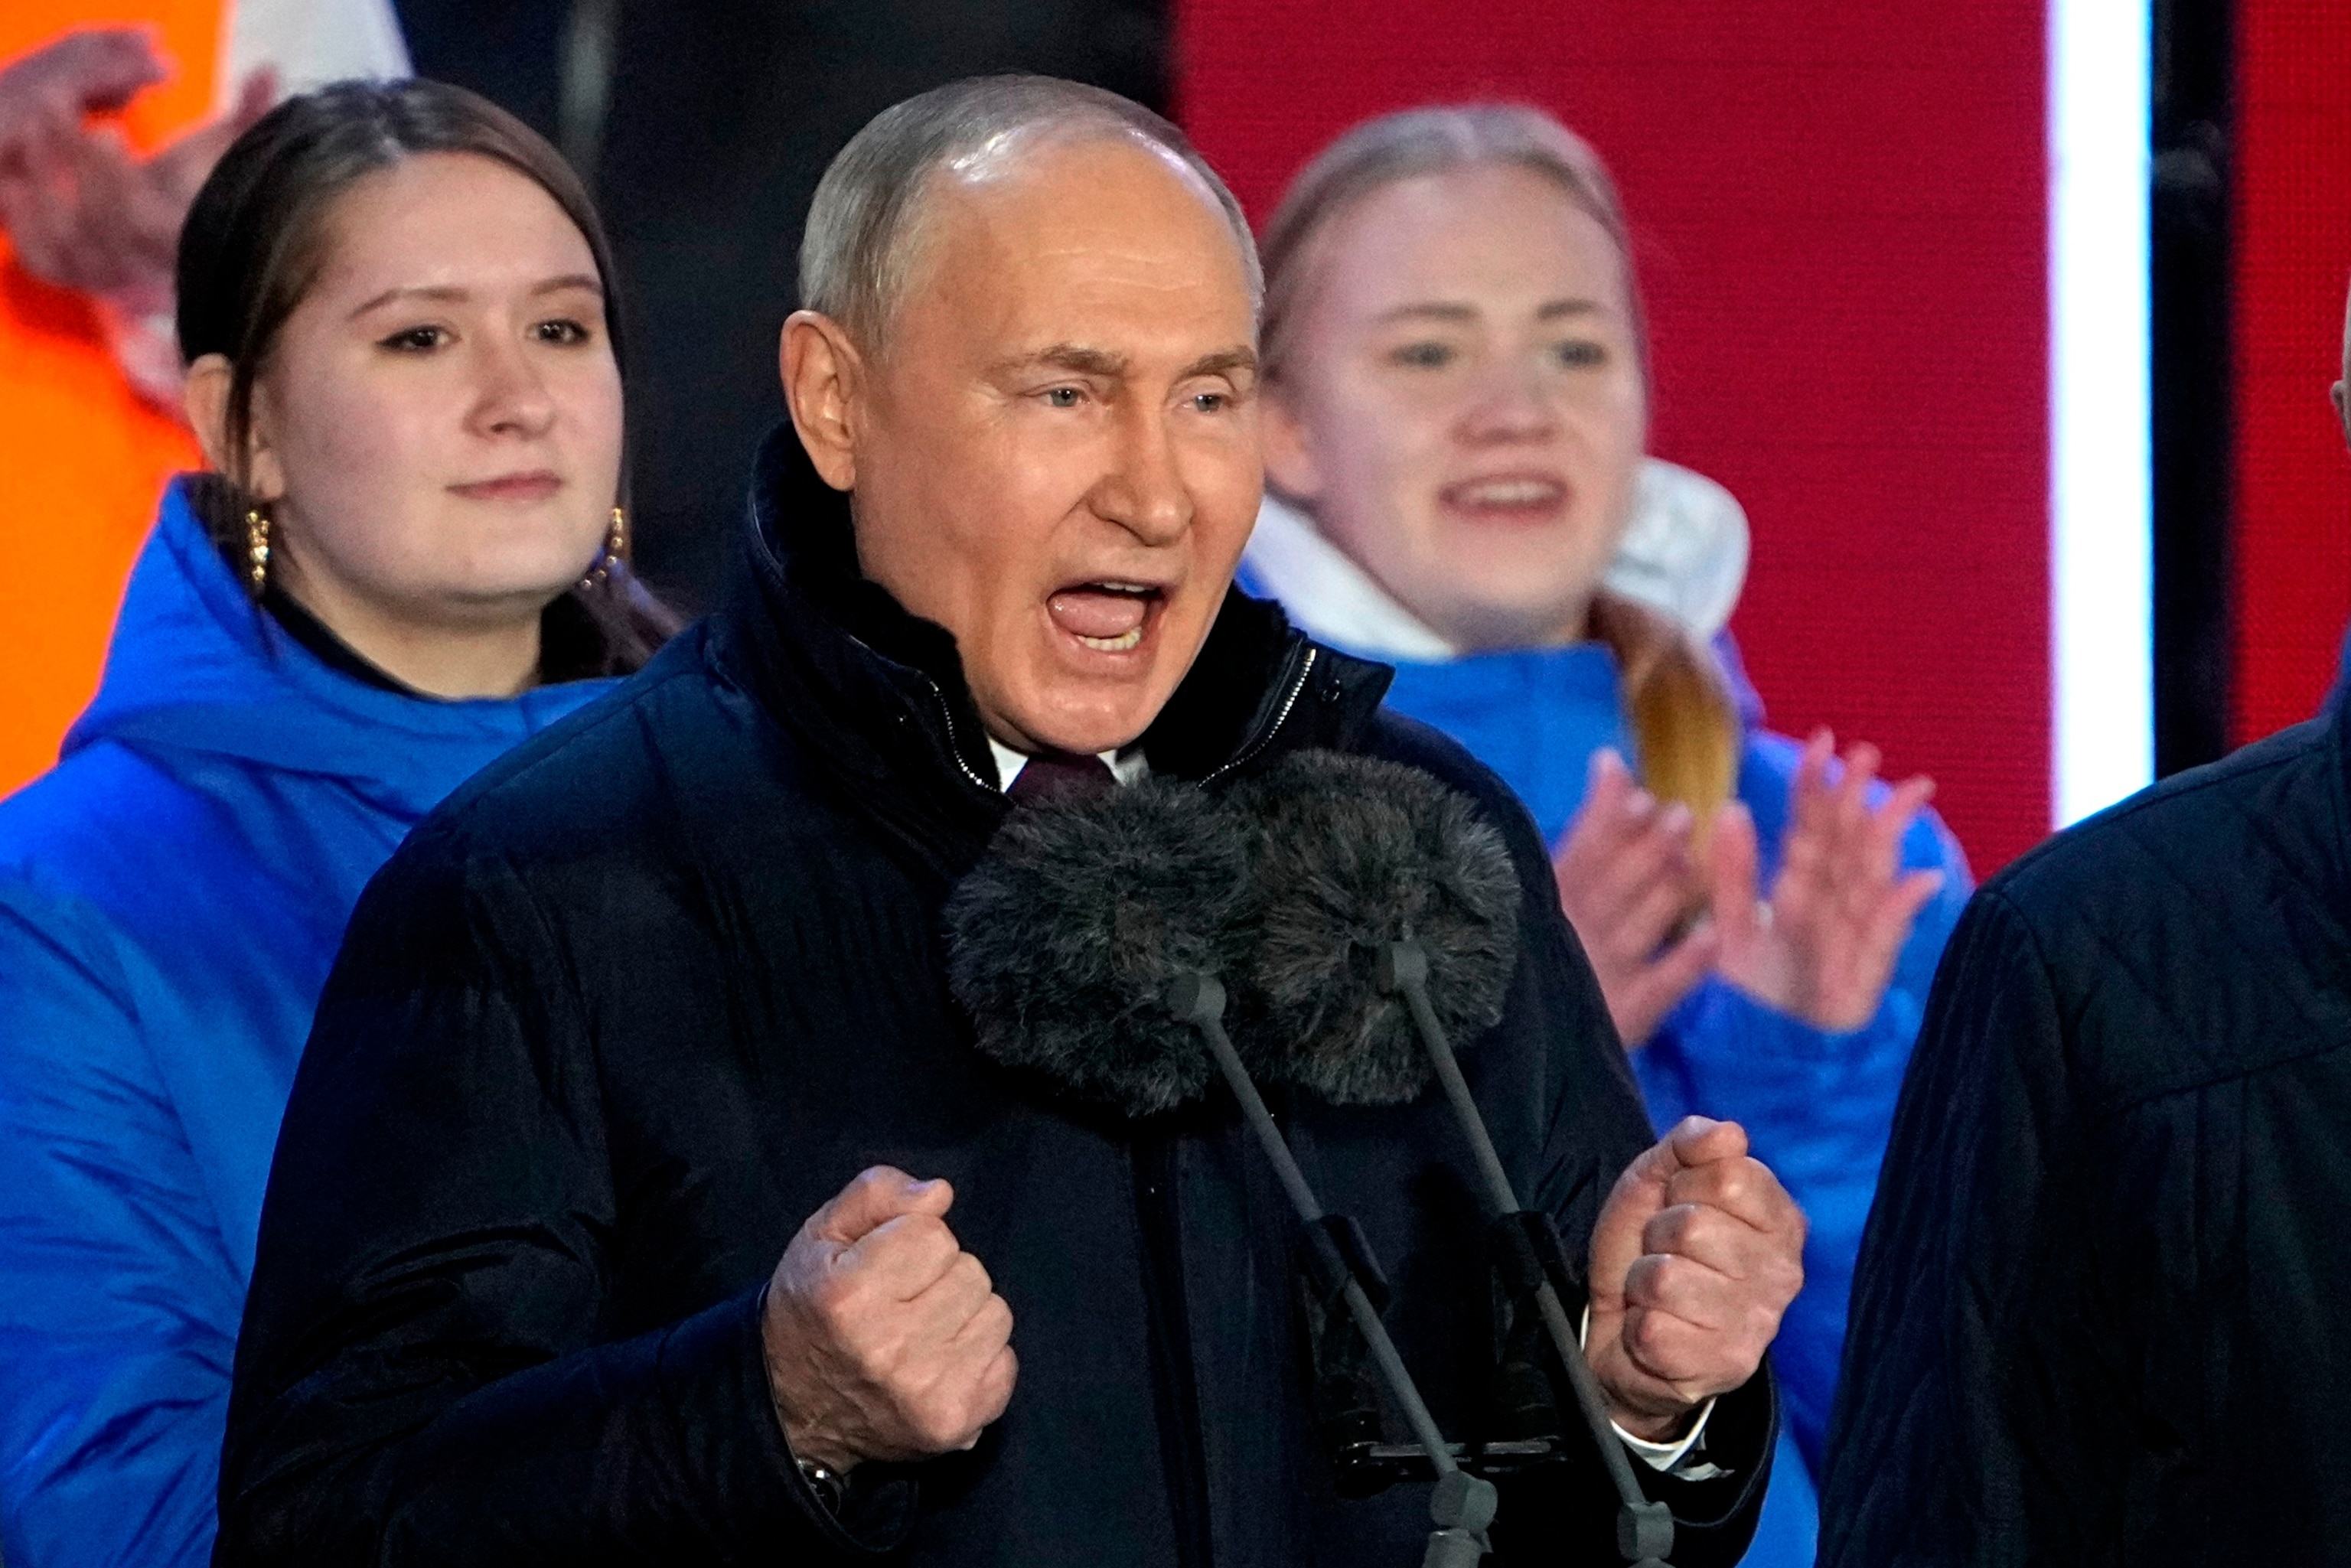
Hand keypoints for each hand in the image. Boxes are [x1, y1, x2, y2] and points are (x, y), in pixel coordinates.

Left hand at [0, 31, 273, 403]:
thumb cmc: (208, 188)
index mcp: (188, 241)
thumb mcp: (230, 151)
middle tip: (59, 112)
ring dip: (46, 184)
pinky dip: (28, 228)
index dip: (115, 177)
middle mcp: (152, 269)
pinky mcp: (84, 278)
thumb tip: (269, 69)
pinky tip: (20, 185)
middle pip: (102, 227)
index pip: (142, 220)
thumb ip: (250, 116)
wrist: (193, 238)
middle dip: (80, 167)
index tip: (107, 130)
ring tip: (36, 133)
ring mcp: (115, 278)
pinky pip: (46, 263)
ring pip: (68, 243)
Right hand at [761, 1166, 1016, 1472]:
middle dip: (942, 1278)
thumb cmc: (813, 1311)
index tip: (883, 1267)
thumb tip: (940, 1194)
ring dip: (965, 1316)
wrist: (794, 1410)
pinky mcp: (954, 1424)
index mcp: (850, 1296)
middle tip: (902, 1303)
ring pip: (996, 1314)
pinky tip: (939, 1364)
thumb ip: (877, 1195)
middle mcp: (889, 1349)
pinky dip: (980, 1358)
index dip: (911, 1241)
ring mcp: (926, 1393)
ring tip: (921, 1333)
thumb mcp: (822, 1236)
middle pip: (971, 1273)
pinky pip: (1006, 1362)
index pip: (934, 1234)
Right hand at [1552, 748, 1720, 1046]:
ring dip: (1668, 890)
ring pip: (1640, 924)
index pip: (1582, 854)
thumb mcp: (1568, 880)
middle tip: (1679, 818)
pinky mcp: (1628, 1014)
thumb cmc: (1565, 941)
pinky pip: (1661, 986)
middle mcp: (1574, 932)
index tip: (1642, 802)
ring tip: (1692, 861)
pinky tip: (1710, 937)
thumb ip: (1593, 823)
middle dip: (1646, 849)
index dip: (1612, 826)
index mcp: (1554, 897)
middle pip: (1615, 884)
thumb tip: (1609, 758)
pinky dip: (1685, 963)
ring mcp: (1602, 973)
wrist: (1536, 1044)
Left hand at [1586, 1117, 1804, 1439]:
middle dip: (1657, 1235)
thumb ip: (1690, 1144)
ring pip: (1666, 1278)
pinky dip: (1639, 1326)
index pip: (1729, 1175)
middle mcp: (1784, 1274)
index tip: (1677, 1205)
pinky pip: (1653, 1328)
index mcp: (1781, 1221)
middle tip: (1664, 1255)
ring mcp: (1757, 1326)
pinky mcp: (1723, 1368)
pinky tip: (1657, 1330)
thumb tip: (1729, 1133)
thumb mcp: (1659, 1183)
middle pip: (1693, 1227)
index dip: (1682, 1185)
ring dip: (1643, 1281)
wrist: (1624, 1333)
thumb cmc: (1652, 1249)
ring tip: (1657, 1294)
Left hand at [1708, 731, 1942, 1032]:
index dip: (1816, 787)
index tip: (1823, 740)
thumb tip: (1732, 809)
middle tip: (1866, 752)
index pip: (1809, 828)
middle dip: (1858, 797)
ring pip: (1872, 876)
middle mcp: (1830, 904)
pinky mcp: (1867, 973)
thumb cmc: (1749, 995)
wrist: (1761, 1057)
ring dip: (1889, 835)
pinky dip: (1901, 910)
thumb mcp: (1727, 930)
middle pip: (1846, 842)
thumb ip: (1730, 875)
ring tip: (1909, 791)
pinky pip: (1885, 937)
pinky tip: (1920, 880)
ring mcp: (1853, 934)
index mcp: (1797, 888)